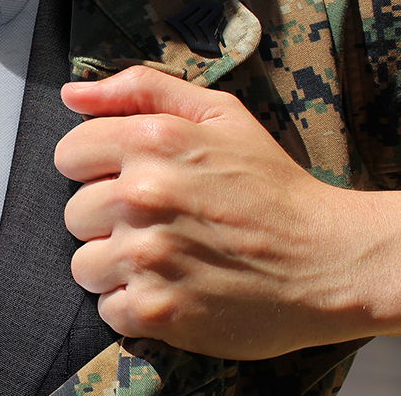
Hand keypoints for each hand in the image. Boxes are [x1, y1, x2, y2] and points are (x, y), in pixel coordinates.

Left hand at [54, 66, 369, 359]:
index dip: (95, 171)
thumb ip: (141, 90)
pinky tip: (174, 291)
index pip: (68, 155)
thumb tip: (71, 94)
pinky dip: (136, 308)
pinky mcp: (156, 309)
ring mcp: (147, 256)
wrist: (332, 260)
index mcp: (152, 142)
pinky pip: (108, 309)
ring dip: (116, 268)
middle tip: (160, 226)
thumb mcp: (220, 115)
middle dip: (108, 222)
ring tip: (166, 262)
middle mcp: (142, 196)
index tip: (128, 183)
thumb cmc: (274, 186)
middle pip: (74, 214)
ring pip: (84, 266)